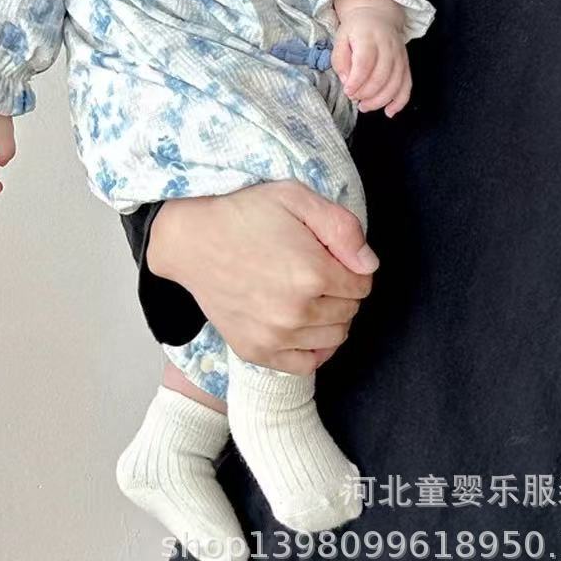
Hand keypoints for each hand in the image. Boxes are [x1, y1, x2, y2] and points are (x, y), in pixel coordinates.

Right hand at [147, 182, 377, 374]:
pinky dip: (313, 348)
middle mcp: (297, 311)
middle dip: (341, 290)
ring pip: (334, 338)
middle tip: (314, 270)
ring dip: (330, 317)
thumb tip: (369, 265)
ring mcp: (275, 336)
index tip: (330, 255)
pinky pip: (306, 364)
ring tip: (306, 293)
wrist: (191, 240)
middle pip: (350, 311)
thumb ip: (342, 227)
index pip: (363, 284)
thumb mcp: (295, 197)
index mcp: (313, 272)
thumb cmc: (242, 214)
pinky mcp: (256, 350)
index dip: (351, 266)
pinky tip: (301, 325)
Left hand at [330, 0, 411, 116]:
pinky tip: (389, 112)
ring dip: (380, 100)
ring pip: (395, 83)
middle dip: (366, 93)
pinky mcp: (406, 64)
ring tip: (365, 107)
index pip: (365, 62)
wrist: (378, 15)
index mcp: (368, 37)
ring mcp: (400, 55)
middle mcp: (388, 46)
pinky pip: (407, 85)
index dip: (356, 81)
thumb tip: (346, 81)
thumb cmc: (355, 29)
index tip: (348, 91)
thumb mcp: (340, 38)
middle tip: (354, 98)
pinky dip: (400, 101)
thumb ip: (340, 60)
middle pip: (381, 76)